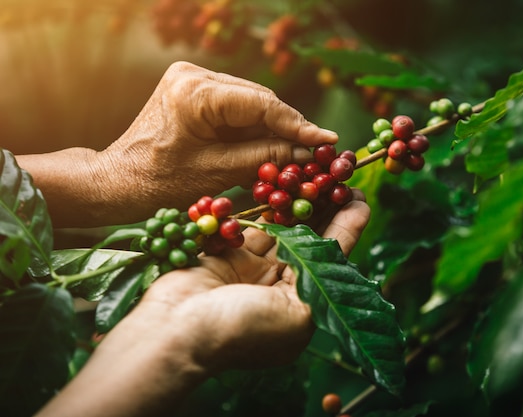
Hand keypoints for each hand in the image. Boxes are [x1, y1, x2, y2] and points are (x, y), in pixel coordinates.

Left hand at [17, 61, 337, 226]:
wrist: (120, 179)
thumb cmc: (160, 182)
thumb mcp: (218, 173)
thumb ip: (264, 156)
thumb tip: (305, 152)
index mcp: (195, 92)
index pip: (261, 104)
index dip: (298, 125)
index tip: (327, 141)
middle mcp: (194, 75)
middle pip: (258, 99)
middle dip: (288, 126)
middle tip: (317, 150)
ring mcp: (192, 78)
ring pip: (250, 102)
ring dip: (273, 127)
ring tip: (299, 151)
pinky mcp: (193, 88)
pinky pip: (236, 106)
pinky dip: (254, 126)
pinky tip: (272, 143)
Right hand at [35, 193, 369, 416]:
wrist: (175, 332)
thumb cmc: (241, 330)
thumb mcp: (299, 312)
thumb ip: (325, 272)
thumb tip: (351, 235)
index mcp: (303, 306)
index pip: (332, 258)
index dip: (348, 226)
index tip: (359, 195)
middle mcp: (281, 287)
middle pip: (309, 239)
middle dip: (324, 207)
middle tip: (340, 174)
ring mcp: (253, 270)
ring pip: (282, 227)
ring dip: (298, 201)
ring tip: (317, 171)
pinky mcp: (229, 254)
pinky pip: (252, 225)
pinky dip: (267, 206)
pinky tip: (283, 182)